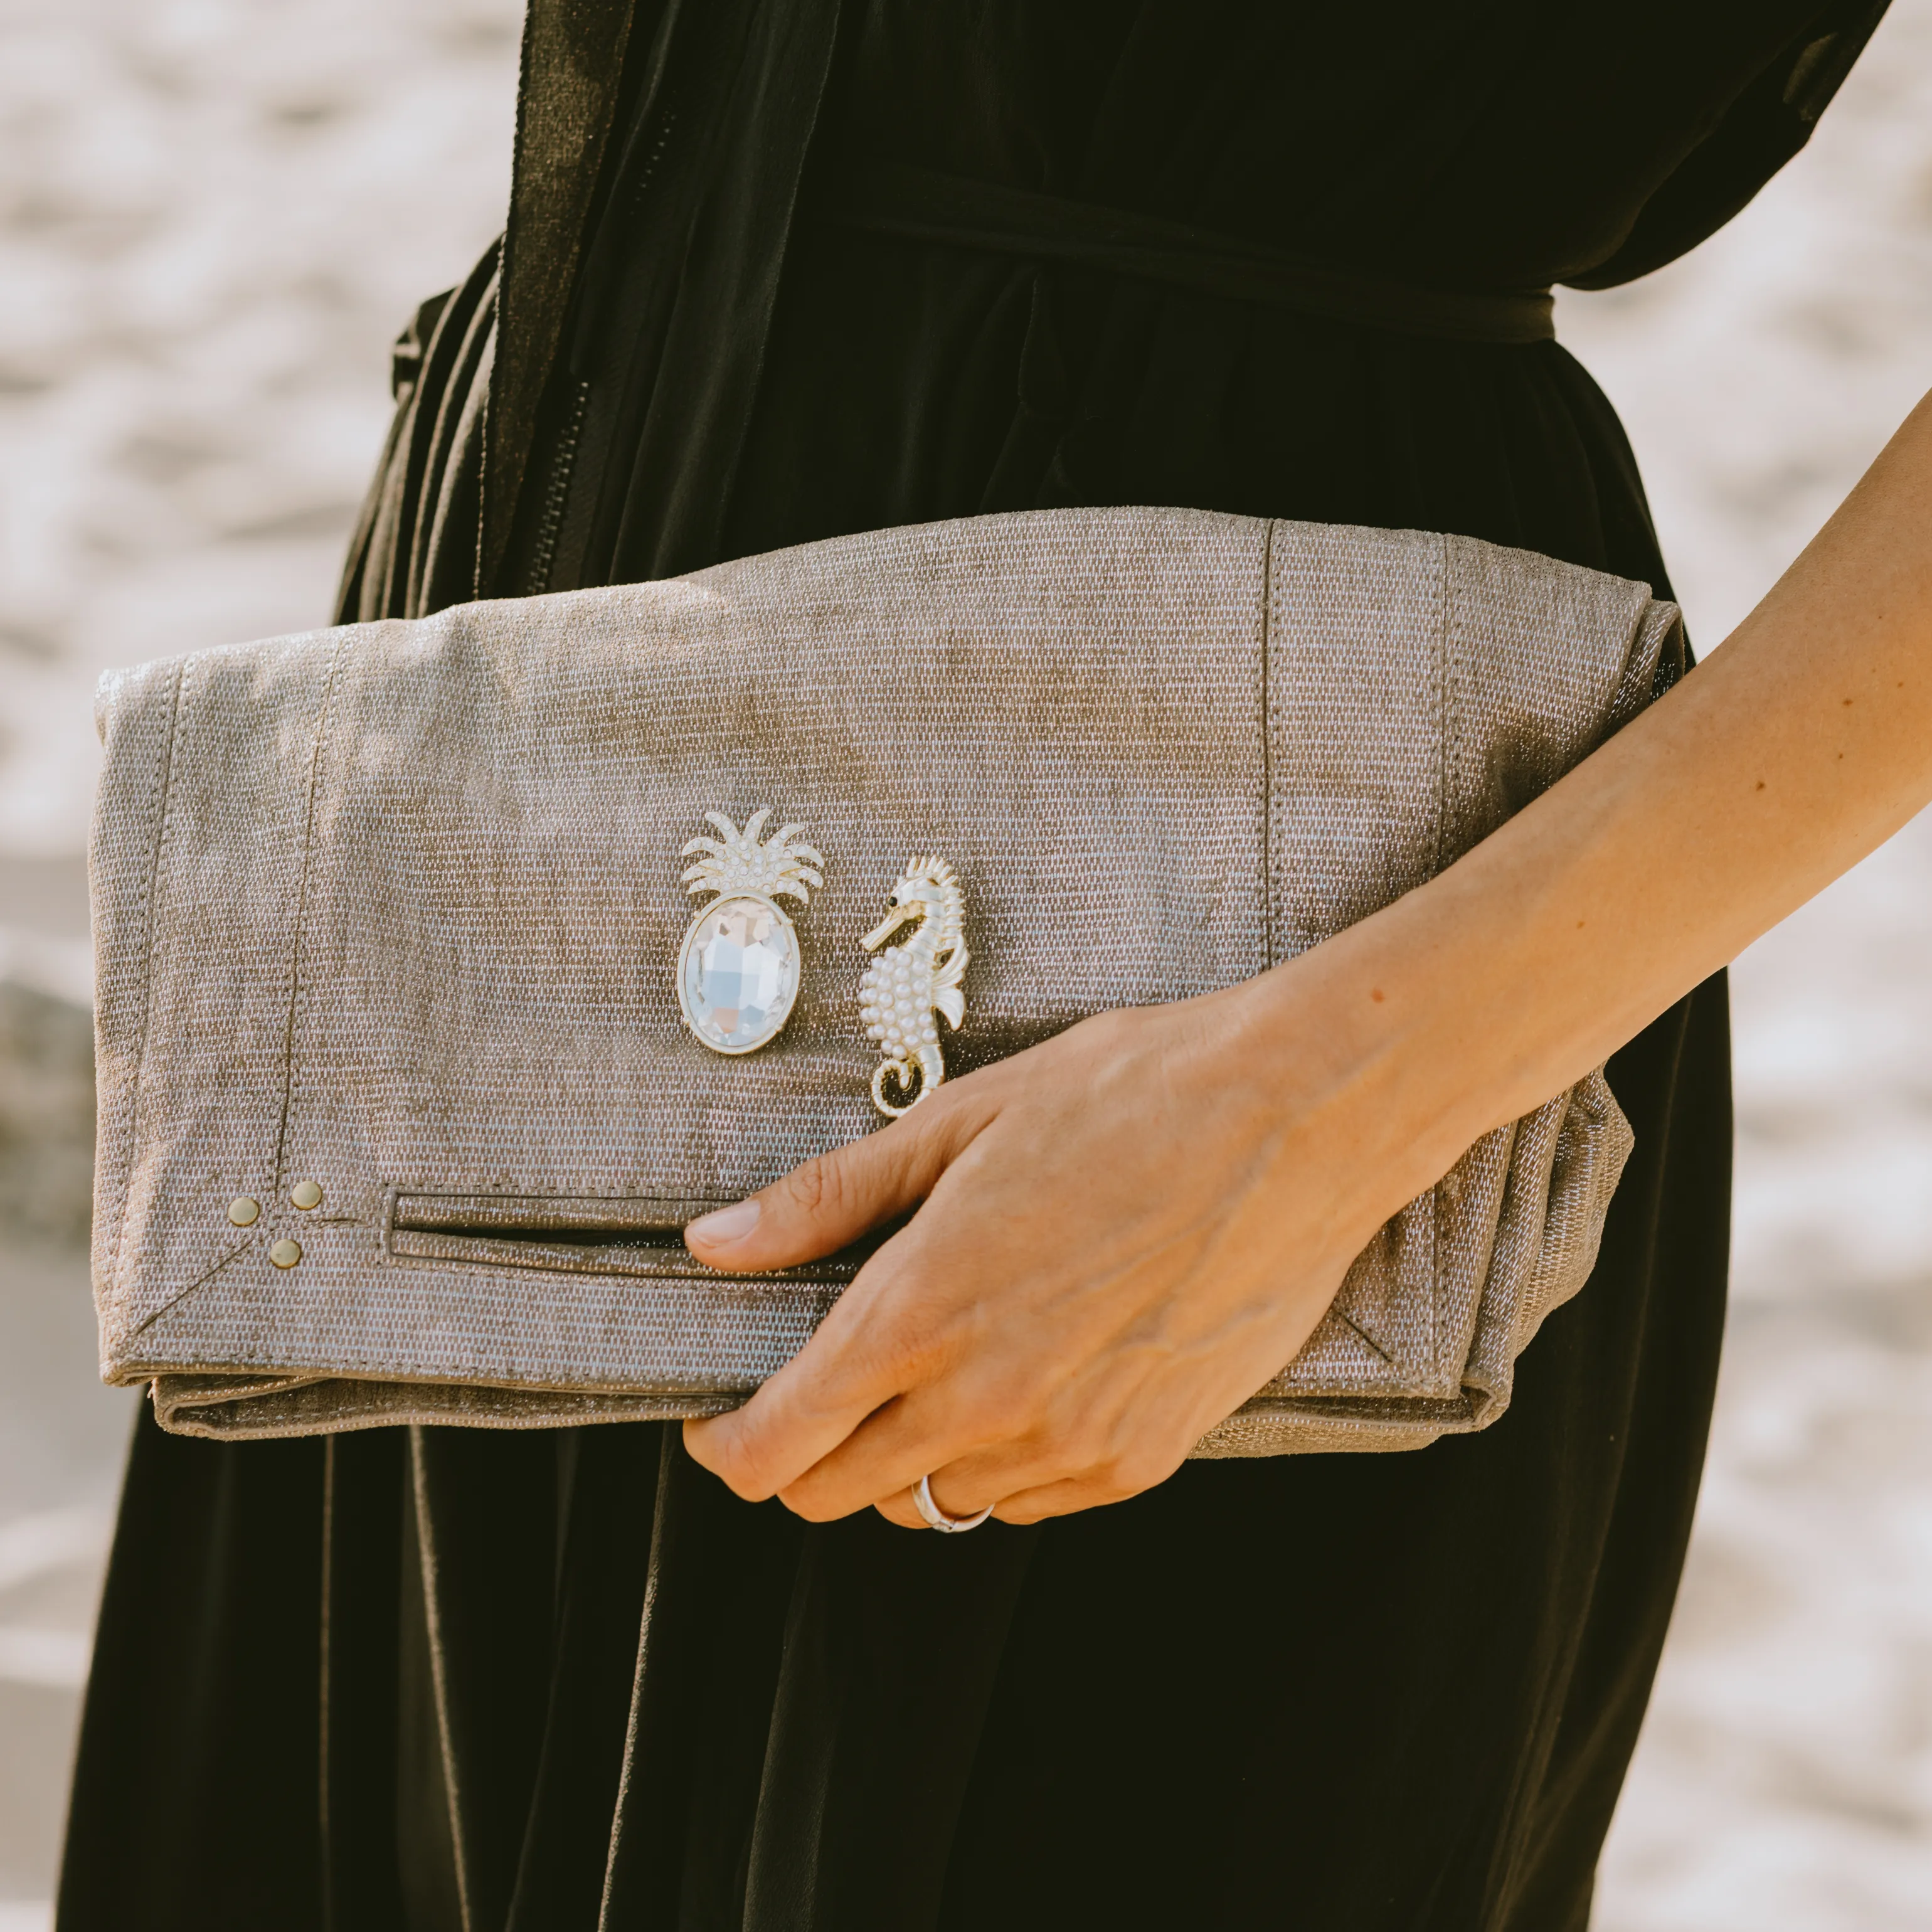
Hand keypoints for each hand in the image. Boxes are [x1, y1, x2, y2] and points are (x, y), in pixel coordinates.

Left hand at [684, 384, 1931, 1530]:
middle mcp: (987, 1401)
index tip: (722, 1416)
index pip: (777, 1447)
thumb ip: (828, 1199)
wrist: (1301, 1116)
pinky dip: (1001, 1459)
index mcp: (922, 1313)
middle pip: (839, 1494)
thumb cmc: (1133, 1095)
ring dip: (910, 1452)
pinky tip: (1030, 1372)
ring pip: (937, 1501)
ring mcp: (1071, 1444)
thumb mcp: (962, 1121)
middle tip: (825, 1377)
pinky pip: (1030, 1500)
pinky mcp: (1144, 1457)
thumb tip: (716, 1244)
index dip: (729, 1444)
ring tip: (946, 1356)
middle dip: (806, 1451)